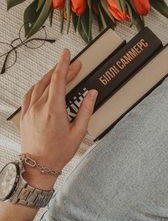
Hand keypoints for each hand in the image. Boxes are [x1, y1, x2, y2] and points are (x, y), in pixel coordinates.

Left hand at [20, 49, 97, 189]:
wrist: (38, 167)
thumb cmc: (58, 152)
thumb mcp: (78, 132)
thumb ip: (86, 110)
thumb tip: (91, 94)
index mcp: (54, 110)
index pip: (58, 80)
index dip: (64, 64)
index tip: (67, 54)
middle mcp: (39, 107)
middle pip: (50, 80)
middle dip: (62, 70)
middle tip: (73, 65)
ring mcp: (29, 111)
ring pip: (38, 85)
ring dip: (49, 76)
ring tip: (59, 72)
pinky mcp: (24, 115)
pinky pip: (29, 94)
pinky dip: (38, 86)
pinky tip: (43, 85)